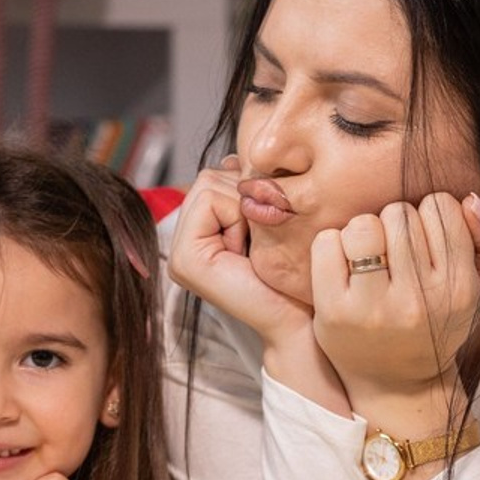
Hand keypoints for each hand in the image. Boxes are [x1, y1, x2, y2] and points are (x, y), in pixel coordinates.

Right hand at [167, 159, 308, 346]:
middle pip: (208, 177)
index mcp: (196, 236)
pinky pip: (212, 201)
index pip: (212, 177)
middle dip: (244, 199)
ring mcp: (178, 254)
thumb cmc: (292, 276)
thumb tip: (232, 158)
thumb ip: (244, 193)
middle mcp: (180, 244)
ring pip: (209, 185)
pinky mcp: (185, 261)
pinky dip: (238, 217)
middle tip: (257, 243)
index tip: (260, 234)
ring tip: (253, 249)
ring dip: (244, 209)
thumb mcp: (266, 223)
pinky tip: (247, 254)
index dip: (246, 193)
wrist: (300, 320)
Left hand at [309, 191, 479, 403]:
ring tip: (367, 255)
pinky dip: (331, 245)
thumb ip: (478, 239)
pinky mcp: (334, 310)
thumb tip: (467, 199)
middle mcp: (418, 299)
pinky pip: (327, 243)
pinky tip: (342, 266)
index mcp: (458, 288)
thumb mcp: (470, 289)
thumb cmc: (431, 324)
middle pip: (399, 212)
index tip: (422, 237)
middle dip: (393, 223)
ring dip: (362, 232)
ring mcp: (373, 307)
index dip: (427, 212)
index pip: (440, 207)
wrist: (396, 383)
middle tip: (391, 250)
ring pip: (363, 224)